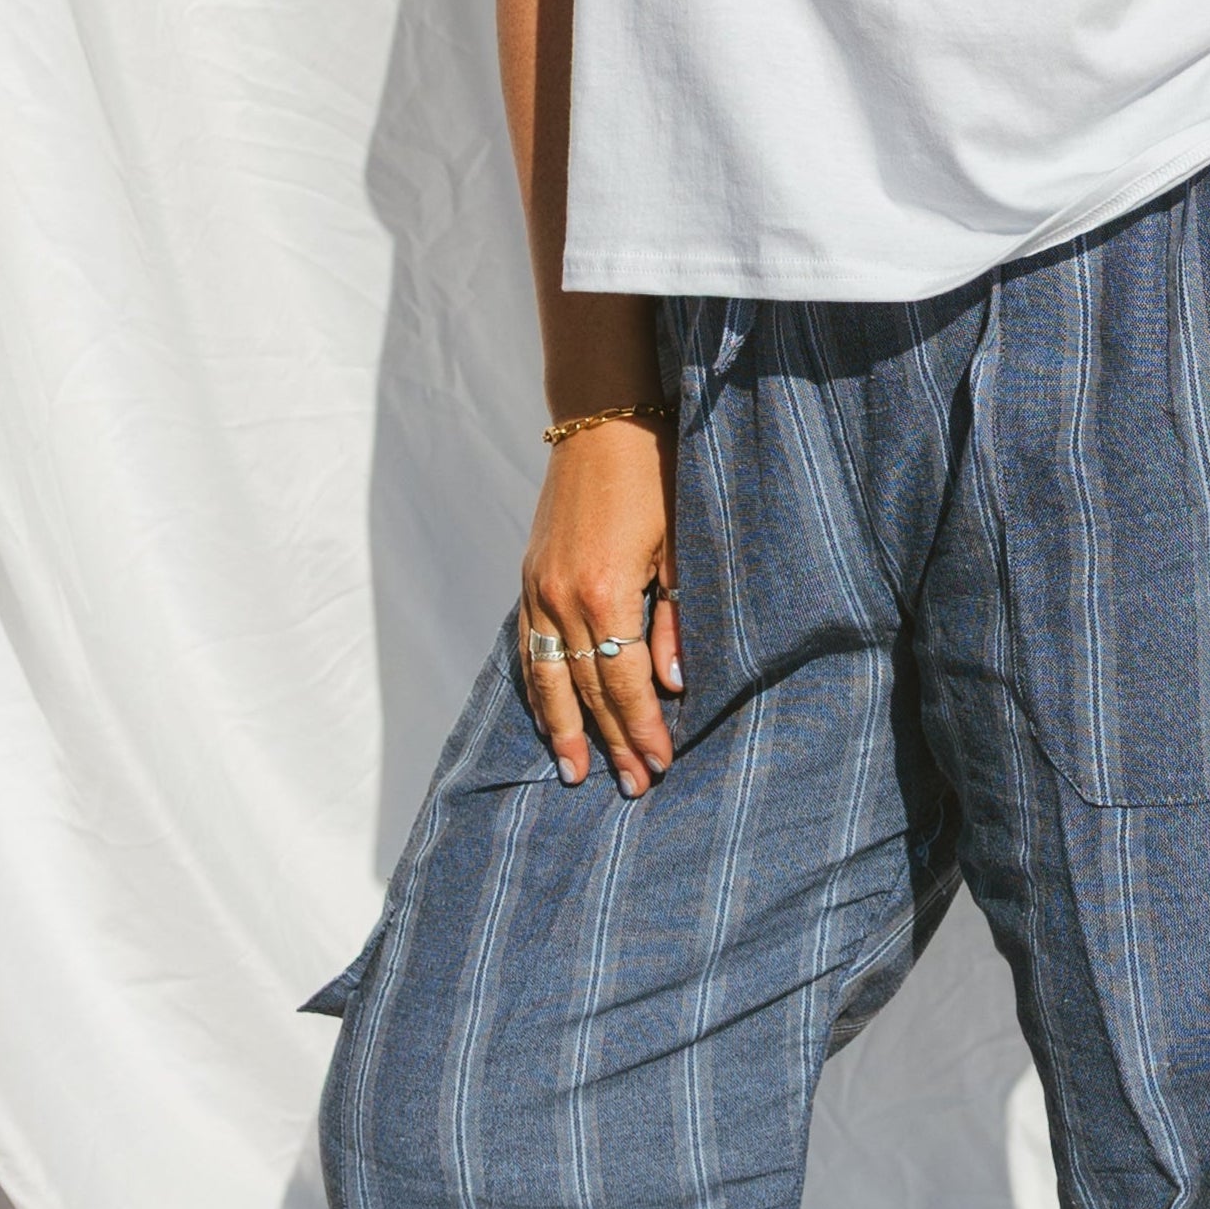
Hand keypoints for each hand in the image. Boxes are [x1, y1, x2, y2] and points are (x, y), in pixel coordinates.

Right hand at [518, 415, 683, 792]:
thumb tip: (674, 684)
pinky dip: (537, 687)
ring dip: (563, 729)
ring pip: (547, 677)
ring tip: (576, 773)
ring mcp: (538, 589)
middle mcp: (561, 598)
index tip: (660, 766)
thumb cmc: (656, 475)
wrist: (603, 421)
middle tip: (631, 787)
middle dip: (610, 741)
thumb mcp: (681, 544)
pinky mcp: (529, 578)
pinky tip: (547, 715)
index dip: (642, 729)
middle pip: (587, 689)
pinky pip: (528, 648)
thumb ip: (675, 617)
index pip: (624, 682)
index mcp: (605, 592)